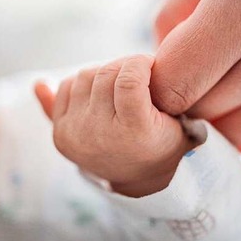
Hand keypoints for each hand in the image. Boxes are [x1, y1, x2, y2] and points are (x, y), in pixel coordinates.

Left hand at [35, 55, 191, 196]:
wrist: (138, 177)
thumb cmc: (161, 142)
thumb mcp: (179, 123)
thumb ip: (163, 91)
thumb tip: (69, 75)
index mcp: (134, 131)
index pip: (129, 81)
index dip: (140, 63)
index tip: (150, 64)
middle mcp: (100, 134)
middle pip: (106, 74)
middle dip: (124, 65)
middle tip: (137, 73)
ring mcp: (76, 134)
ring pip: (85, 75)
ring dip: (105, 73)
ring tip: (120, 88)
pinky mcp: (60, 133)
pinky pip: (66, 87)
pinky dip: (85, 84)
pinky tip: (101, 97)